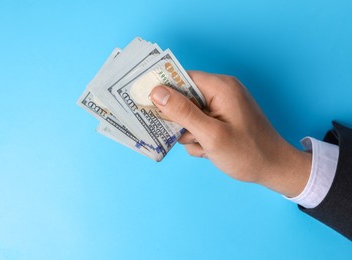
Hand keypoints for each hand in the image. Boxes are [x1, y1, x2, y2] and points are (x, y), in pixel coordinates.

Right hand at [150, 71, 311, 197]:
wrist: (274, 169)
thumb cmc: (247, 153)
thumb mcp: (211, 134)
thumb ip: (183, 112)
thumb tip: (156, 92)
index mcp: (221, 87)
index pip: (182, 78)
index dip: (165, 92)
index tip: (150, 107)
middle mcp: (221, 91)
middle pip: (184, 98)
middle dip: (182, 121)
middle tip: (192, 137)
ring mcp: (222, 105)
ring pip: (189, 114)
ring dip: (190, 134)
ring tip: (205, 146)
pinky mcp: (222, 118)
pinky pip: (199, 124)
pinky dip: (199, 138)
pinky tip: (209, 150)